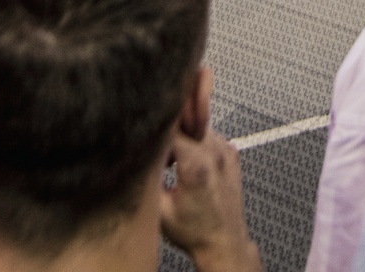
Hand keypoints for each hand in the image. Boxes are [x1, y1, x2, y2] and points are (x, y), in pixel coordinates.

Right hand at [160, 125, 258, 271]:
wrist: (223, 242)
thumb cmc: (195, 232)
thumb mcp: (160, 209)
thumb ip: (148, 179)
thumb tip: (133, 159)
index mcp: (197, 165)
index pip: (172, 128)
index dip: (155, 132)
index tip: (146, 140)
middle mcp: (216, 154)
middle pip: (185, 123)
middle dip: (167, 134)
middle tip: (156, 153)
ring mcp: (226, 152)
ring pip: (197, 126)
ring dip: (182, 137)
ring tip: (171, 161)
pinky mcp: (231, 154)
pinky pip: (209, 136)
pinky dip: (195, 143)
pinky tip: (187, 162)